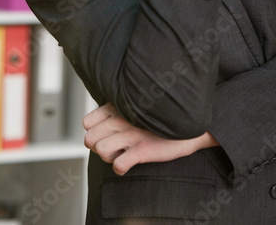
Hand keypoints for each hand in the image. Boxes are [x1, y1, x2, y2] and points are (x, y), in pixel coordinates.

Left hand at [82, 103, 217, 175]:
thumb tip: (99, 125)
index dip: (94, 132)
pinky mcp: (142, 150)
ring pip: (101, 151)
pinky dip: (121, 169)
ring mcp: (132, 134)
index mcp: (117, 107)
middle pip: (90, 139)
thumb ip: (117, 112)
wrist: (189, 126)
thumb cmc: (159, 119)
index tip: (106, 136)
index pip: (87, 122)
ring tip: (121, 155)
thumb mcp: (136, 107)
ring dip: (109, 158)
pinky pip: (118, 165)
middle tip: (114, 149)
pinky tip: (129, 164)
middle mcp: (121, 119)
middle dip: (99, 148)